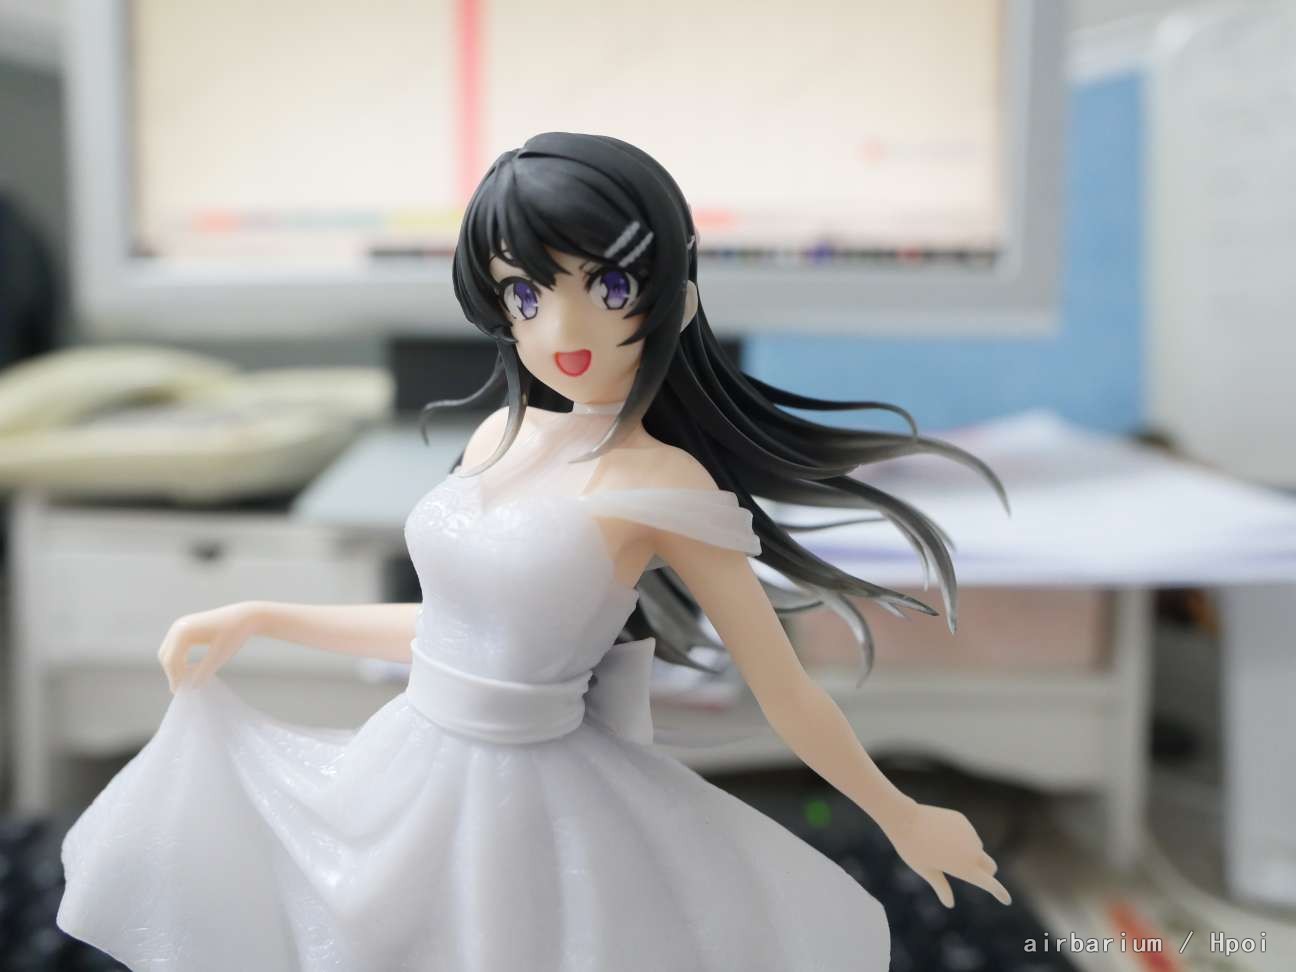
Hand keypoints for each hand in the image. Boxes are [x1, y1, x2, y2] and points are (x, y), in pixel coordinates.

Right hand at [157, 602, 259, 692]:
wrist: (245, 616)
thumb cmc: (234, 634)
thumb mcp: (220, 656)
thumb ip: (204, 672)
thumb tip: (191, 688)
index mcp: (184, 632)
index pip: (171, 660)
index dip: (175, 678)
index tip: (183, 693)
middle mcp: (178, 627)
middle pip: (166, 656)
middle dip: (173, 673)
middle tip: (183, 690)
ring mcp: (180, 627)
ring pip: (168, 652)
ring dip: (175, 667)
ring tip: (187, 681)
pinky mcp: (185, 629)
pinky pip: (175, 648)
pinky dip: (179, 660)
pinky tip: (191, 670)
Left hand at [882, 802, 1010, 907]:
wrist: (905, 820)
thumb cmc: (913, 849)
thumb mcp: (927, 871)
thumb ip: (942, 887)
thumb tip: (949, 903)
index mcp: (966, 868)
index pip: (991, 884)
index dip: (1000, 893)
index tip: (1007, 900)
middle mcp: (973, 852)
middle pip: (990, 866)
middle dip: (986, 871)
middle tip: (971, 872)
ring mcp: (970, 834)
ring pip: (977, 848)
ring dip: (969, 852)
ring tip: (942, 847)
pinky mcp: (963, 821)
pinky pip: (967, 833)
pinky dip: (961, 837)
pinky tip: (941, 833)